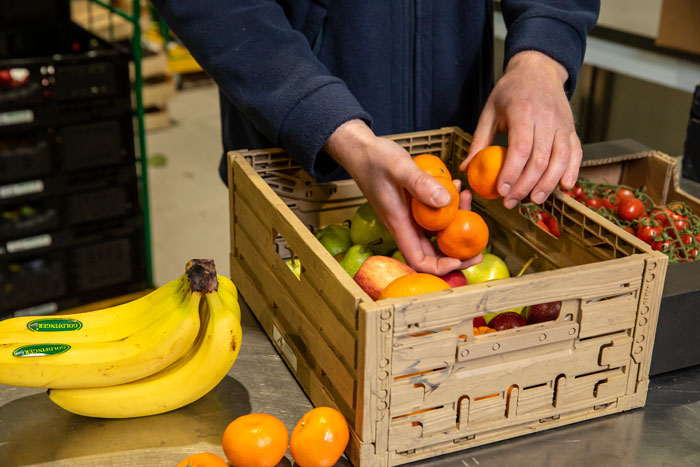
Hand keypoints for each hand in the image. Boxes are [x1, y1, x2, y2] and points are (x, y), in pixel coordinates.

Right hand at [323, 120, 482, 274]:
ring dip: (456, 222)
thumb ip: (420, 184)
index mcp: (399, 224)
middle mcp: (404, 225)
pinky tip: (455, 187)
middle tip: (480, 245)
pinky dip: (448, 206)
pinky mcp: (412, 207)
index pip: (419, 261)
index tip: (461, 258)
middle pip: (432, 253)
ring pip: (436, 233)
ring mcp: (409, 217)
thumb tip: (445, 202)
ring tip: (468, 197)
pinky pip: (434, 215)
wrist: (361, 151)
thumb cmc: (375, 159)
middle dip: (457, 252)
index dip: (441, 267)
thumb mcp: (399, 167)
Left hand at [460, 51, 581, 208]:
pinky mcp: (572, 129)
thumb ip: (479, 140)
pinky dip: (572, 171)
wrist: (539, 69)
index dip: (512, 172)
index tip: (502, 190)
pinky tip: (563, 187)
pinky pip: (576, 153)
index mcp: (523, 112)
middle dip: (525, 185)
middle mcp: (547, 118)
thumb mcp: (489, 110)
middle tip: (510, 202)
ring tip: (533, 200)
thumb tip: (466, 168)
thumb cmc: (510, 91)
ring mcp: (562, 124)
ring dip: (548, 184)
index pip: (521, 147)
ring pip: (560, 160)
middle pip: (540, 159)